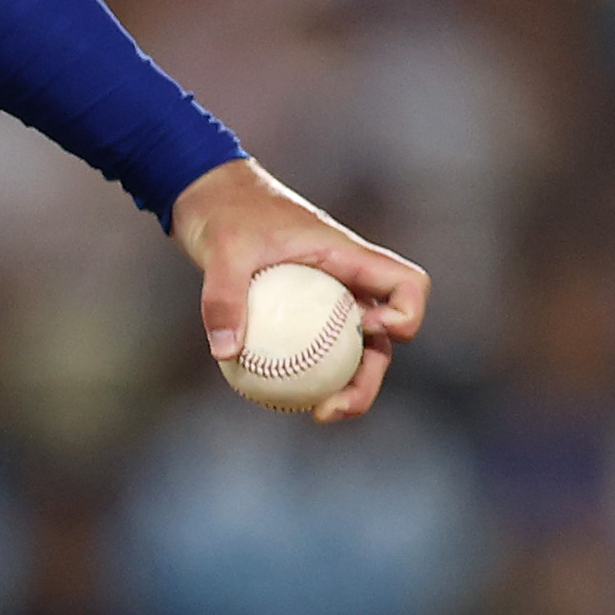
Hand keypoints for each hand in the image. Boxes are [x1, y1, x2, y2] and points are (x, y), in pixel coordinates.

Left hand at [169, 156, 426, 422]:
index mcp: (348, 256)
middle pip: (384, 337)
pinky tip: (281, 401)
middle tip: (334, 407)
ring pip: (352, 352)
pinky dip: (307, 378)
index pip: (406, 283)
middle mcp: (348, 282)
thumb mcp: (222, 250)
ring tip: (316, 414)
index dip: (406, 312)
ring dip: (345, 387)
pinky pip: (313, 353)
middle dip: (372, 377)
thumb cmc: (226, 214)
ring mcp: (327, 301)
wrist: (208, 200)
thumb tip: (226, 353)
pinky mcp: (300, 315)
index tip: (370, 330)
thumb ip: (223, 297)